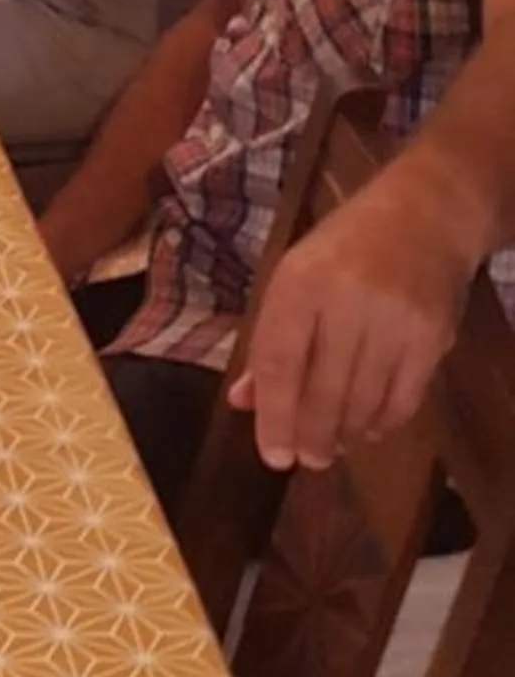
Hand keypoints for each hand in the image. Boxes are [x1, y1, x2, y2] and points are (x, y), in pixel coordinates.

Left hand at [228, 177, 469, 469]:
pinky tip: (368, 426)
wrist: (424, 216)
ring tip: (332, 443)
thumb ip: (269, 341)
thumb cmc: (344, 249)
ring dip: (345, 433)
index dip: (274, 417)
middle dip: (311, 436)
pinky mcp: (433, 338)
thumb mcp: (293, 278)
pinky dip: (382, 422)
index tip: (273, 456)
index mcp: (300, 282)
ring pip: (362, 402)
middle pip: (322, 392)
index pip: (280, 364)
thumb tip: (243, 402)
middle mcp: (347, 301)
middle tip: (306, 460)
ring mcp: (395, 321)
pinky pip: (403, 400)